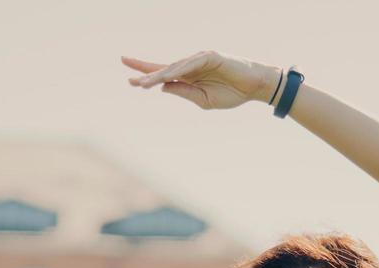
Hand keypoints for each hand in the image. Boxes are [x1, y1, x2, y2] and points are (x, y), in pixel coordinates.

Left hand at [122, 51, 279, 109]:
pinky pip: (190, 65)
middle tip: (125, 66)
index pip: (164, 75)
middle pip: (164, 68)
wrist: (253, 88)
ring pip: (174, 68)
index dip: (148, 76)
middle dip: (145, 70)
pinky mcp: (209, 57)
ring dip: (158, 75)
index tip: (130, 81)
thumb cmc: (231, 93)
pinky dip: (177, 71)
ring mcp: (199, 60)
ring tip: (142, 83)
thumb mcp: (203, 100)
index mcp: (188, 78)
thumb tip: (163, 87)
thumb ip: (184, 92)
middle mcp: (190, 67)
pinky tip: (165, 76)